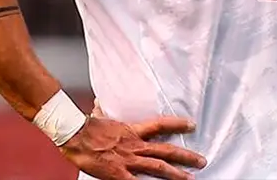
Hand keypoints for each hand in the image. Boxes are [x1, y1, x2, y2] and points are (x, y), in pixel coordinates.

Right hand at [61, 111, 206, 179]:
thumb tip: (99, 104)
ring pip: (158, 167)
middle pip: (165, 150)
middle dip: (185, 156)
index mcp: (132, 131)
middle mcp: (134, 145)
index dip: (177, 124)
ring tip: (190, 178)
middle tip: (201, 160)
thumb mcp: (100, 116)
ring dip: (176, 174)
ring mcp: (128, 160)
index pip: (160, 125)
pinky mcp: (118, 174)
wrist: (74, 134)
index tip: (192, 125)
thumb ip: (104, 113)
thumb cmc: (86, 126)